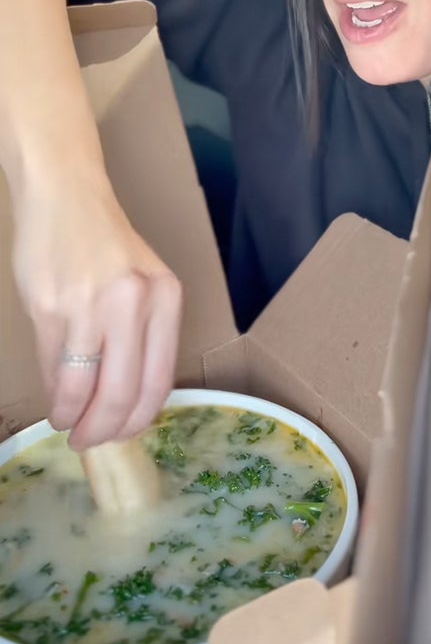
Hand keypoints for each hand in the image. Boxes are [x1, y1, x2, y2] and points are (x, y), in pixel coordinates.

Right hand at [11, 171, 181, 449]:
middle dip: (107, 429)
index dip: (141, 418)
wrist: (65, 199)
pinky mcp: (50, 309)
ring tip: (70, 427)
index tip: (126, 436)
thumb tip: (130, 397)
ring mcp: (90, 307)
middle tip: (93, 444)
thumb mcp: (144, 284)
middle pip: (124, 392)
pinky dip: (56, 395)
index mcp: (167, 300)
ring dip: (75, 418)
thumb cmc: (105, 245)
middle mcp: (134, 305)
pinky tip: (56, 404)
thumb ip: (143, 334)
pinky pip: (56, 368)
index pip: (160, 379)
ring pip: (85, 387)